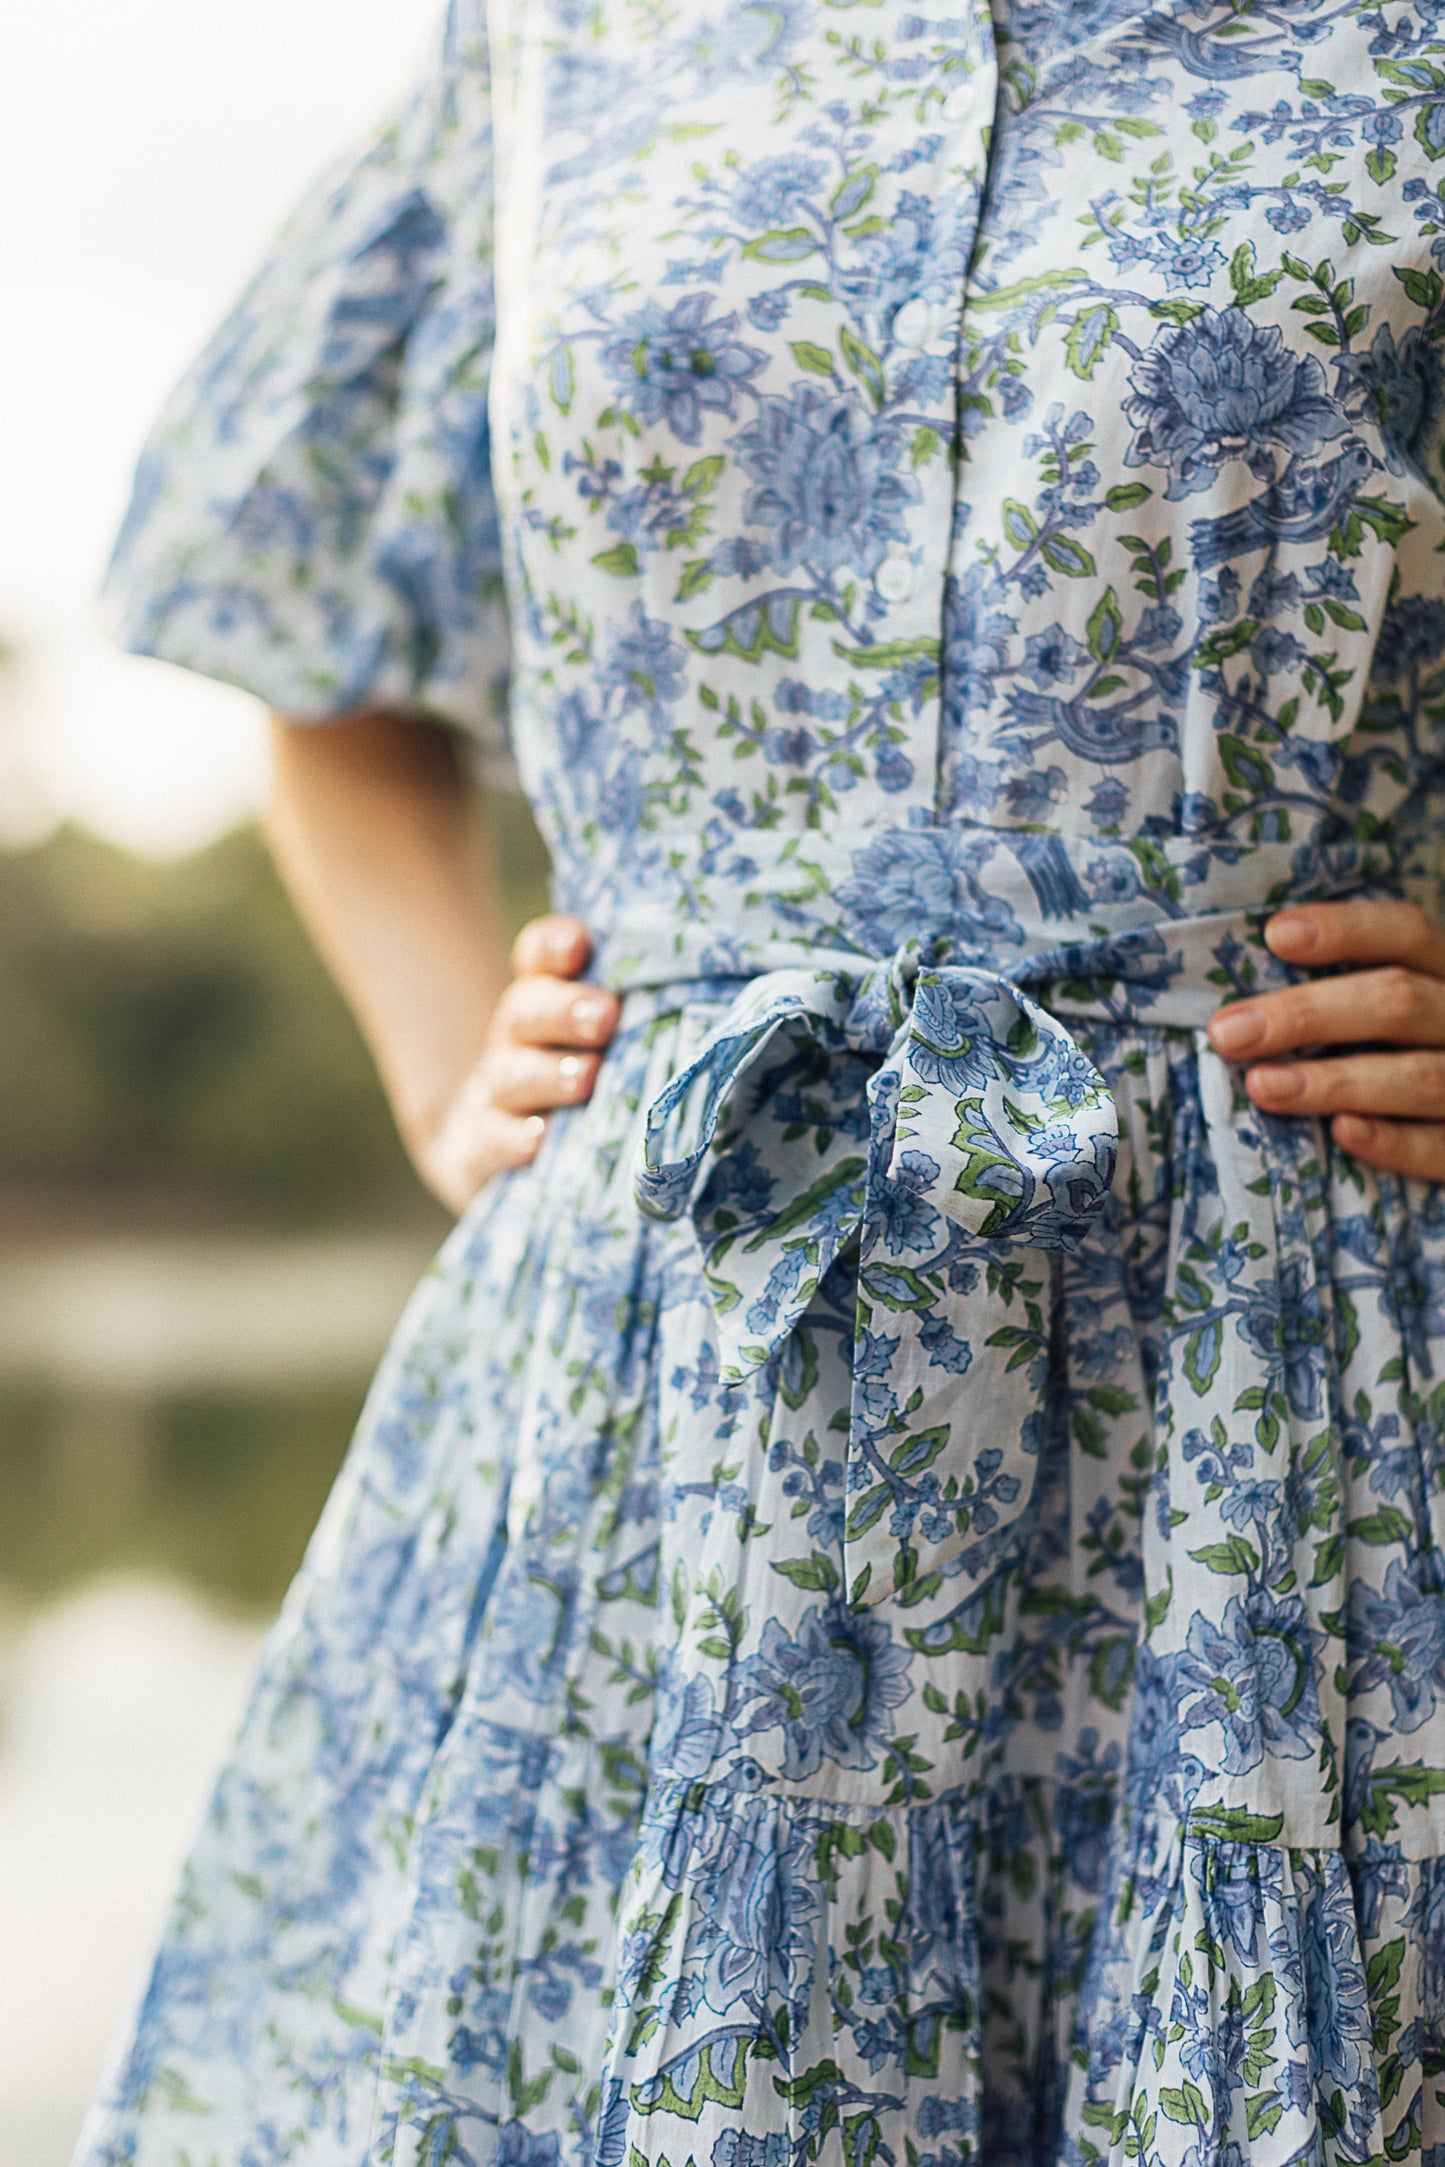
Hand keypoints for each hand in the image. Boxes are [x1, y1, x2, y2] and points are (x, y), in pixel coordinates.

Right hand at [414, 914, 618, 1213]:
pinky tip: (538, 1139)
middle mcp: (516, 1040)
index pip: (539, 956)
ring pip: (510, 1075)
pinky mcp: (475, 1148)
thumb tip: (714, 1003)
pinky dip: (510, 1138)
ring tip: (586, 1078)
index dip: (553, 946)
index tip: (578, 945)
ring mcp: (492, 1095)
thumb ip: (648, 1021)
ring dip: (549, 1074)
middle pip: (526, 1010)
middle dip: (565, 1010)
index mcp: (546, 1001)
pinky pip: (487, 1139)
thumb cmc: (590, 1092)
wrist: (498, 1158)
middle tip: (606, 1017)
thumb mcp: (611, 1051)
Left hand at [1206, 899, 1444, 1180]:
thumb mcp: (1390, 1013)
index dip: (1347, 930)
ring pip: (1419, 1077)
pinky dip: (1391, 1141)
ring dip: (1334, 1082)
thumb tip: (1242, 1005)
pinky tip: (1341, 1133)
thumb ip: (1343, 996)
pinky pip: (1438, 1147)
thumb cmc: (1400, 1058)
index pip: (1408, 933)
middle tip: (1228, 1033)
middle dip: (1308, 1016)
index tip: (1275, 936)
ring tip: (1263, 1087)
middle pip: (1401, 1002)